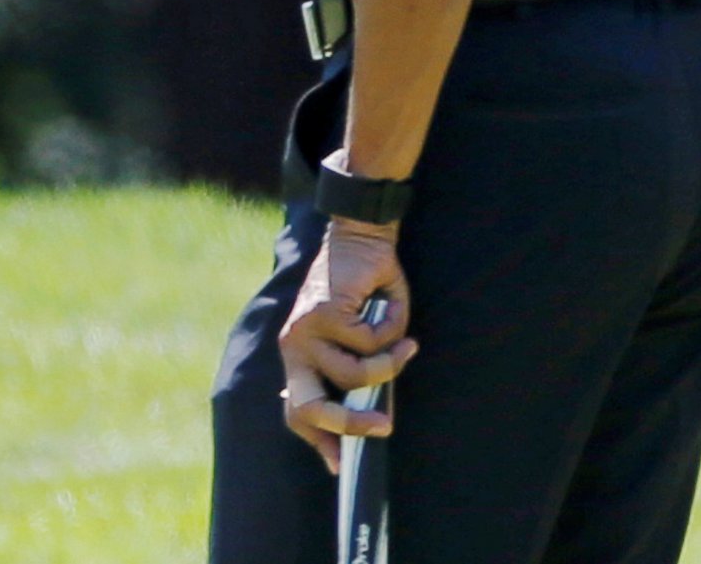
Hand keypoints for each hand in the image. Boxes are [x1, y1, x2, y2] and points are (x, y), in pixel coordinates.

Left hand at [279, 221, 416, 471]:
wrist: (359, 236)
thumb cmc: (365, 287)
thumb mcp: (362, 334)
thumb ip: (362, 366)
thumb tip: (374, 409)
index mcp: (298, 356)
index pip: (296, 409)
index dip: (318, 439)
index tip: (339, 464)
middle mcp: (293, 348)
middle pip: (309, 408)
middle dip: (349, 425)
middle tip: (385, 428)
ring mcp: (304, 332)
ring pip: (352, 375)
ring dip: (388, 366)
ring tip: (408, 349)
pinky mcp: (323, 314)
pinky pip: (368, 343)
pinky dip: (391, 333)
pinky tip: (392, 311)